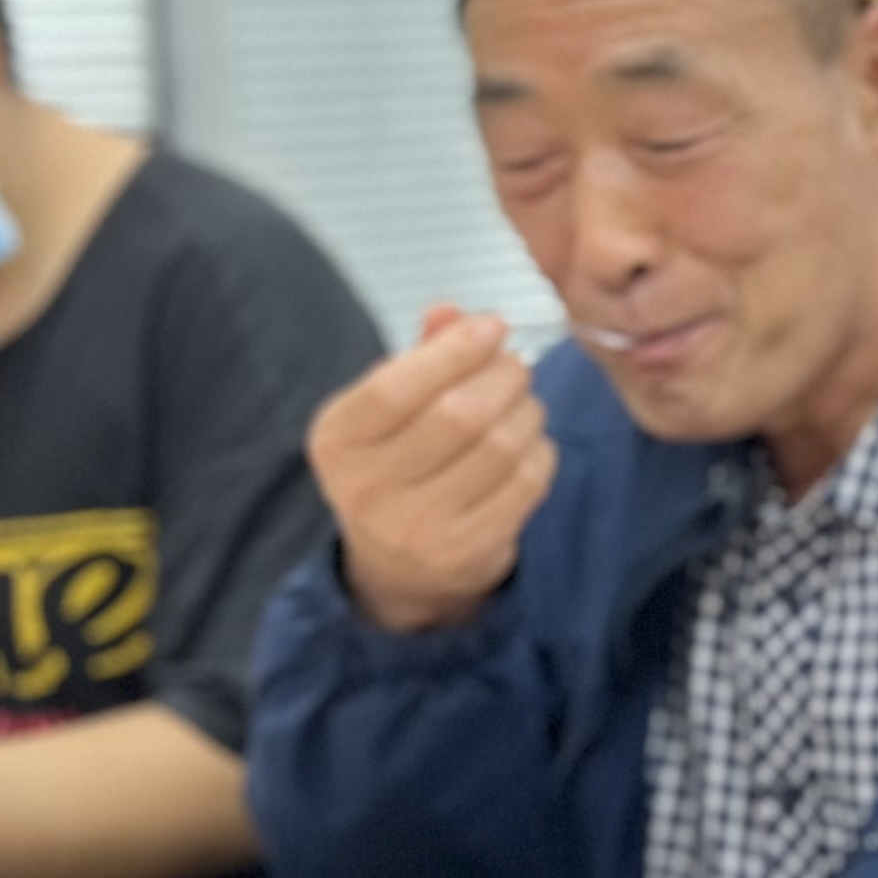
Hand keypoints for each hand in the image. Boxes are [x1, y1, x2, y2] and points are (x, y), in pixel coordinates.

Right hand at [307, 308, 557, 635]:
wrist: (401, 565)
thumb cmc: (397, 460)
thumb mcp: (388, 409)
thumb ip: (419, 356)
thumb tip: (452, 312)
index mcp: (337, 441)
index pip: (394, 388)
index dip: (454, 350)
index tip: (492, 326)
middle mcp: (367, 490)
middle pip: (458, 415)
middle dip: (503, 376)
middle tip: (516, 366)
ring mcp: (418, 528)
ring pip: (500, 448)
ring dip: (527, 411)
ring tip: (523, 403)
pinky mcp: (467, 552)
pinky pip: (526, 484)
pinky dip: (540, 450)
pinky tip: (529, 443)